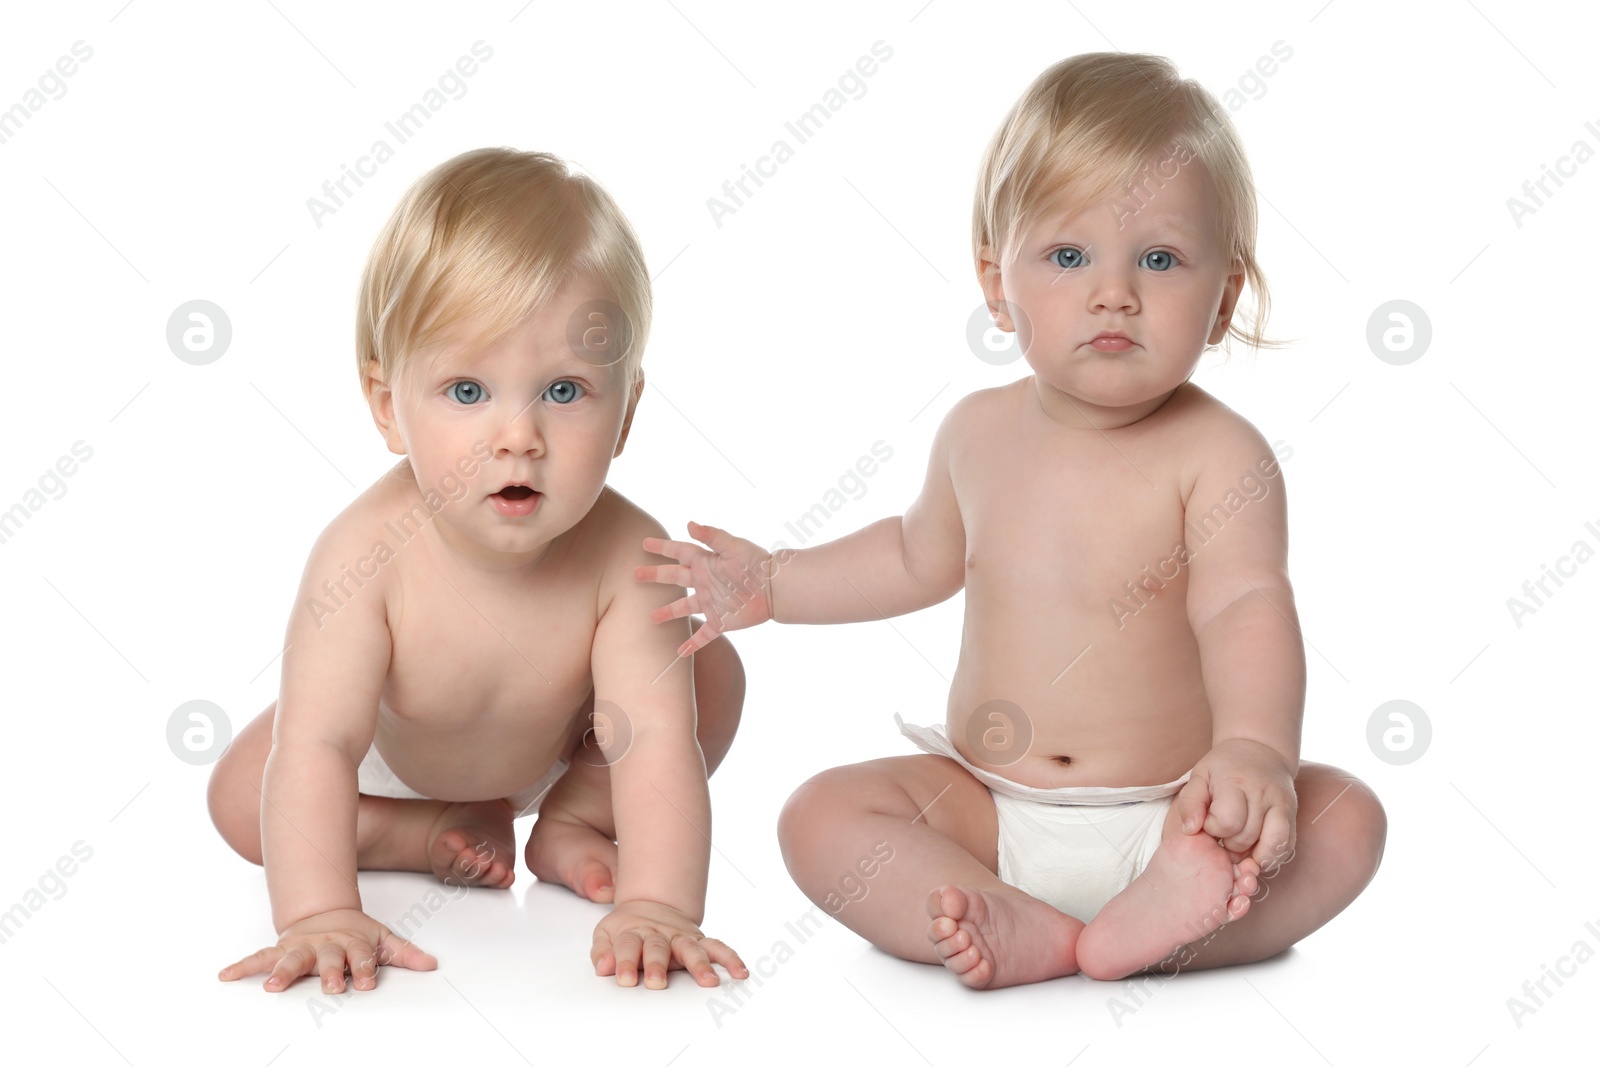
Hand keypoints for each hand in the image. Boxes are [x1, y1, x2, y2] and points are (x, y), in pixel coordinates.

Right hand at [219, 908, 436, 992]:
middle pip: (328, 958)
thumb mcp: (383, 940)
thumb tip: (432, 965)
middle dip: (329, 972)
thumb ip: (405, 954)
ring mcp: (302, 946)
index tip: (366, 983)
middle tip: (330, 986)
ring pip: (292, 958)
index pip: (361, 956)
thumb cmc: (355, 933)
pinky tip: (225, 974)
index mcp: (352, 943)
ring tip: (272, 987)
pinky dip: (243, 965)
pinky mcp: (281, 948)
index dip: (365, 968)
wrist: (327, 912)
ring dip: (283, 972)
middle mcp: (326, 945)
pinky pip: (259, 957)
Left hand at [591, 899, 747, 988]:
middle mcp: (659, 934)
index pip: (628, 946)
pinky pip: (717, 947)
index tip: (624, 979)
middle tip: (656, 983)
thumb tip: (603, 967)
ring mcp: (681, 937)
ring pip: (691, 949)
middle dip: (657, 965)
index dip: (625, 962)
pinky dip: (730, 958)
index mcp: (634, 932)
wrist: (649, 904)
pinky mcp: (698, 940)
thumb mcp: (606, 934)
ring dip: (700, 965)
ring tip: (709, 982)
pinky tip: (740, 972)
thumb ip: (603, 951)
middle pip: (658, 947)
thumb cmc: (627, 928)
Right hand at [636, 521, 784, 656]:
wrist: (775, 588)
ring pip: (684, 608)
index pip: (679, 552)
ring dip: (668, 612)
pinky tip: (680, 652)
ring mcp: (711, 602)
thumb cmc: (756, 563)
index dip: (663, 547)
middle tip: (636, 574)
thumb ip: (712, 536)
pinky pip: (704, 634)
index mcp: (706, 562)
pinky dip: (692, 643)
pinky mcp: (721, 621)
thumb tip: (689, 523)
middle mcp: (704, 582)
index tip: (645, 543)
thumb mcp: (733, 546)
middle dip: (655, 575)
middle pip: (674, 577)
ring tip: (651, 617)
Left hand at [1173, 738, 1297, 871]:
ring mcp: (1282, 805)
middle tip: (1224, 831)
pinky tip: (1257, 849)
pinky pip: (1287, 846)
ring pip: (1272, 846)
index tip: (1210, 820)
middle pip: (1246, 838)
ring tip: (1241, 846)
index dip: (1214, 828)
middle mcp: (1263, 794)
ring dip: (1253, 854)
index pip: (1227, 822)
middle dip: (1230, 843)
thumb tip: (1190, 830)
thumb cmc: (1224, 767)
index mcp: (1236, 783)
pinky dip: (1271, 855)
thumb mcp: (1200, 775)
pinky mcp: (1293, 815)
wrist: (1260, 750)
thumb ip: (1190, 802)